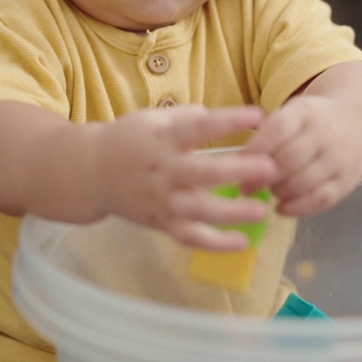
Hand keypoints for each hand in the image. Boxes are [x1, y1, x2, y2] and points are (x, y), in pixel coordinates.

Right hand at [91, 105, 276, 250]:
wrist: (90, 172)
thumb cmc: (128, 139)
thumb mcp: (152, 118)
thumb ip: (187, 117)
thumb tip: (220, 118)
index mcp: (162, 138)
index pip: (200, 127)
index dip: (229, 121)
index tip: (258, 117)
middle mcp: (163, 170)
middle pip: (204, 172)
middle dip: (239, 171)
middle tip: (271, 168)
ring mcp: (162, 200)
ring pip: (199, 210)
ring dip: (232, 212)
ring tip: (261, 211)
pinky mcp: (161, 222)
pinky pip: (190, 237)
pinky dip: (215, 244)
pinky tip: (242, 243)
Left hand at [241, 94, 361, 217]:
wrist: (358, 124)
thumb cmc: (311, 123)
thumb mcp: (292, 115)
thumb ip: (267, 135)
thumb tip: (238, 164)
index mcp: (306, 112)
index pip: (278, 129)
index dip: (256, 149)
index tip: (237, 164)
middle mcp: (326, 133)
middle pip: (289, 159)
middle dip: (263, 176)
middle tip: (247, 186)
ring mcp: (340, 158)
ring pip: (304, 182)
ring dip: (279, 191)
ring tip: (269, 191)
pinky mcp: (348, 181)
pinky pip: (321, 200)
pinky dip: (297, 208)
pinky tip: (281, 209)